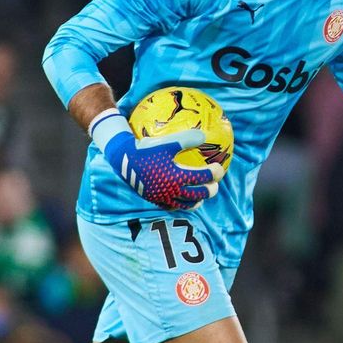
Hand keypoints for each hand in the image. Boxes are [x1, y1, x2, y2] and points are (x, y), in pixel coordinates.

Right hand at [99, 126, 221, 210]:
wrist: (123, 159)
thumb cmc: (146, 147)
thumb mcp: (168, 142)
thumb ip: (187, 139)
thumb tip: (204, 136)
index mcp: (177, 176)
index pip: (202, 177)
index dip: (214, 173)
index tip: (219, 168)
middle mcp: (172, 189)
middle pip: (197, 194)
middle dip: (209, 191)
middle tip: (215, 186)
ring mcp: (163, 197)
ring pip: (185, 204)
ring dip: (196, 201)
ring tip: (200, 198)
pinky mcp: (154, 200)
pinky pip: (170, 206)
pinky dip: (179, 205)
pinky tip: (180, 200)